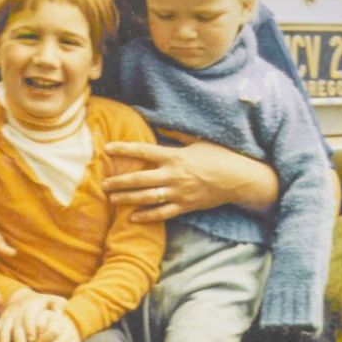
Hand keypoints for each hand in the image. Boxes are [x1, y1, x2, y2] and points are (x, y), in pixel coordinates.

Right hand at [0, 289, 66, 341]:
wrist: (22, 297)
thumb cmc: (41, 303)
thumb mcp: (52, 300)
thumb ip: (58, 305)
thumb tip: (60, 312)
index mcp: (29, 307)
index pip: (29, 317)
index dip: (30, 328)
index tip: (33, 340)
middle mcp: (16, 312)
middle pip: (16, 326)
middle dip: (17, 339)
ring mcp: (6, 317)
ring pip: (3, 328)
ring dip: (3, 340)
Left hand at [102, 140, 278, 220]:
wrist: (239, 179)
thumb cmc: (219, 156)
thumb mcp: (198, 140)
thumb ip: (177, 134)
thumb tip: (159, 122)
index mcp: (175, 156)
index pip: (143, 151)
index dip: (124, 149)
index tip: (107, 149)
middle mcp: (174, 175)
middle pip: (140, 179)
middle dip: (119, 181)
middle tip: (102, 184)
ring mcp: (179, 193)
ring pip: (147, 197)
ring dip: (127, 198)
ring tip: (111, 199)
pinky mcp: (186, 206)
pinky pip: (163, 213)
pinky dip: (147, 217)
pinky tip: (132, 218)